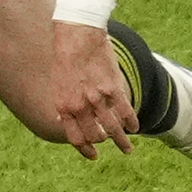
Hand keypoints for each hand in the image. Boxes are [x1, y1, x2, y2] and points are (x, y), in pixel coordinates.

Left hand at [50, 20, 138, 156]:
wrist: (77, 36)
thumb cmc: (64, 58)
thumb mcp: (56, 85)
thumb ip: (61, 104)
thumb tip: (59, 119)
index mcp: (64, 106)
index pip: (75, 138)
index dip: (85, 150)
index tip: (93, 155)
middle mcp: (80, 106)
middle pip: (96, 136)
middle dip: (105, 144)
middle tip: (114, 147)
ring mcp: (98, 98)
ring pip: (114, 129)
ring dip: (122, 142)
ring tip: (128, 149)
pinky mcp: (114, 88)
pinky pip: (126, 112)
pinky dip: (132, 122)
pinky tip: (135, 128)